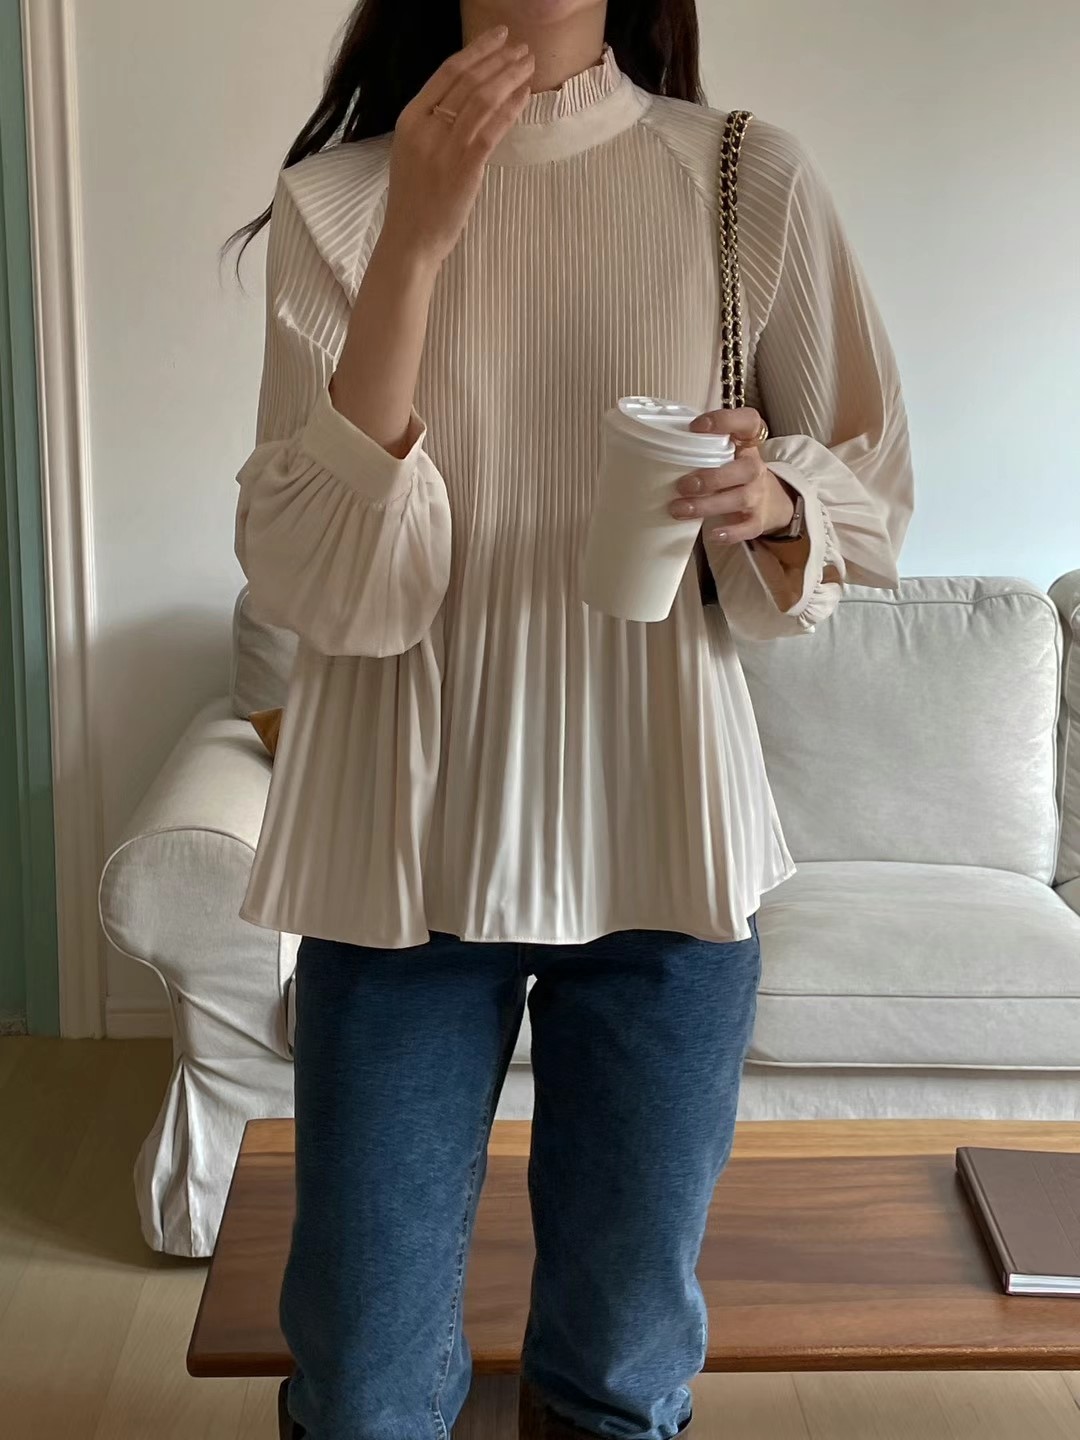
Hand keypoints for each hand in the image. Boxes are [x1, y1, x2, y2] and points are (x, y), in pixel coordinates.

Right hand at [382, 27, 535, 268]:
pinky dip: (511, 109)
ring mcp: (445, 147)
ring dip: (509, 77)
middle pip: (467, 80)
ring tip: (528, 65)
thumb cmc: (414, 202)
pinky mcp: (465, 168)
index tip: (498, 38)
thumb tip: (465, 104)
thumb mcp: (413, 153)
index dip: (476, 51)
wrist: (410, 241)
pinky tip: (524, 96)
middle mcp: (425, 128)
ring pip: (482, 99)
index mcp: (410, 120)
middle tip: (522, 48)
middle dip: (499, 59)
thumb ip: (433, 126)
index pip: (446, 73)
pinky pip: (492, 129)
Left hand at [668, 407, 795, 542]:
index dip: (725, 421)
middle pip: (743, 468)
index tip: (696, 427)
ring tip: (678, 509)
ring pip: (739, 498)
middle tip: (681, 485)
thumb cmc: (731, 473)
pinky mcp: (757, 520)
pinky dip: (731, 533)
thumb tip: (648, 450)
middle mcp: (755, 467)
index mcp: (746, 444)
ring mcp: (758, 494)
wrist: (769, 502)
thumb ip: (699, 449)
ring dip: (707, 505)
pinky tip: (714, 535)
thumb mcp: (723, 455)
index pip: (749, 421)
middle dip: (711, 477)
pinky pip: (747, 527)